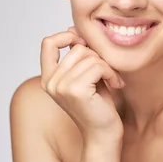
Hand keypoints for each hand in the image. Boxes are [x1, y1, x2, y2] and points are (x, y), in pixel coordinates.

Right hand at [40, 26, 124, 142]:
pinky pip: (98, 66)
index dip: (66, 36)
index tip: (84, 43)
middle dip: (98, 57)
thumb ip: (78, 55)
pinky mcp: (76, 90)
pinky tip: (115, 84)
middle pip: (77, 48)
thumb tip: (73, 27)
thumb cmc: (97, 105)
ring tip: (112, 80)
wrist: (103, 134)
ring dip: (107, 66)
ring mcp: (61, 86)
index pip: (47, 43)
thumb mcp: (85, 75)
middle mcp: (50, 82)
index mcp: (48, 78)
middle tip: (108, 73)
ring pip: (89, 56)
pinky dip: (111, 72)